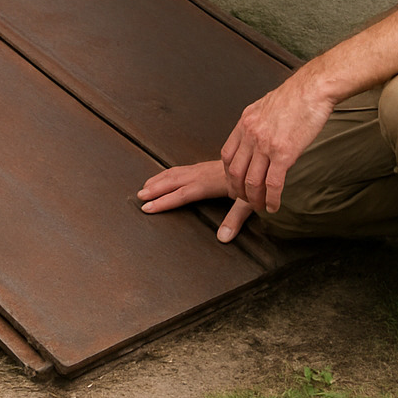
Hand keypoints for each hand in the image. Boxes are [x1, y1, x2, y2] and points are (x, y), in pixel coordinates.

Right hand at [137, 161, 254, 242]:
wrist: (258, 160)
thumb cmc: (253, 183)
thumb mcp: (248, 203)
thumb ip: (235, 219)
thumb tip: (223, 238)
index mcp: (210, 183)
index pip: (183, 194)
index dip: (164, 201)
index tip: (148, 207)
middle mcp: (203, 174)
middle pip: (174, 181)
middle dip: (155, 189)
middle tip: (139, 197)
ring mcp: (202, 168)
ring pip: (175, 173)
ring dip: (158, 180)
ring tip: (144, 187)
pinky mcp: (204, 166)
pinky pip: (181, 169)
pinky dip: (167, 174)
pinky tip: (163, 177)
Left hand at [221, 72, 333, 213]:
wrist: (313, 89)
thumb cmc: (295, 96)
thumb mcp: (265, 107)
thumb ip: (256, 124)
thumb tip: (257, 137)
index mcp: (245, 123)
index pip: (227, 155)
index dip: (229, 175)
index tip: (235, 184)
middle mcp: (251, 134)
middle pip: (235, 172)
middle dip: (239, 191)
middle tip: (247, 200)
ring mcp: (266, 145)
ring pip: (252, 182)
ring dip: (255, 200)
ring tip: (261, 207)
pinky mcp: (284, 153)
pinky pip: (273, 184)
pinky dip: (272, 199)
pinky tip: (274, 206)